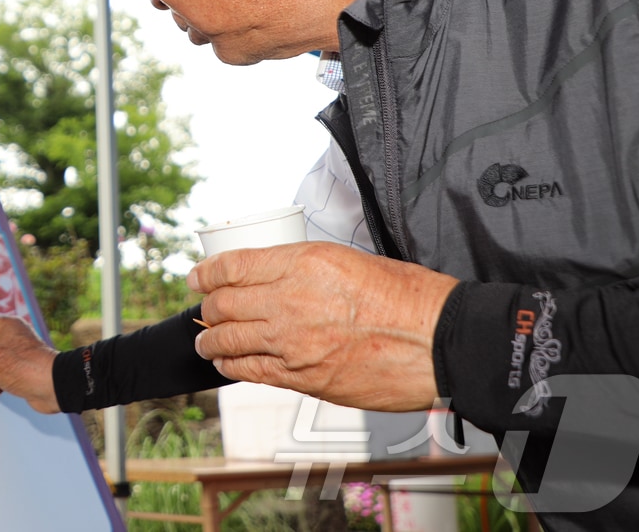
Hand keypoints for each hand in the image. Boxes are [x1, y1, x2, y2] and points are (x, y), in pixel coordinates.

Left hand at [187, 242, 459, 410]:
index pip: (233, 266)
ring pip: (229, 340)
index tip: (197, 276)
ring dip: (210, 340)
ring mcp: (293, 343)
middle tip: (204, 309)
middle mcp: (290, 301)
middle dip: (207, 306)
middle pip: (224, 303)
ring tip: (205, 340)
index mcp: (303, 263)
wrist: (441, 342)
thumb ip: (305, 268)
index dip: (206, 272)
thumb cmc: (408, 298)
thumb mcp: (349, 259)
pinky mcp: (304, 378)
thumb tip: (274, 277)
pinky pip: (251, 372)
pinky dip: (231, 367)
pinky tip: (226, 364)